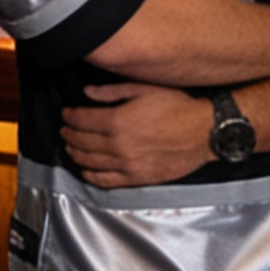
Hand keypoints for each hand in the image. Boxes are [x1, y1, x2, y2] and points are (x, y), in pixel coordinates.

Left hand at [59, 83, 213, 188]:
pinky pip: (107, 181)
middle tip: (64, 130)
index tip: (66, 114)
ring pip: (90, 162)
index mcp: (118, 121)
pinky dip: (91, 176)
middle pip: (82, 142)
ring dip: (75, 154)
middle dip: (69, 135)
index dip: (69, 117)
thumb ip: (112, 91)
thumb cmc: (178, 107)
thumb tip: (87, 92)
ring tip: (70, 148)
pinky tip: (86, 170)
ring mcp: (128, 164)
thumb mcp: (144, 89)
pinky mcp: (139, 178)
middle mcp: (119, 145)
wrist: (205, 132)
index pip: (81, 120)